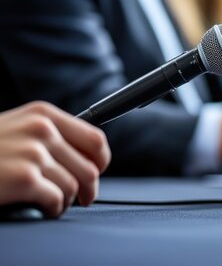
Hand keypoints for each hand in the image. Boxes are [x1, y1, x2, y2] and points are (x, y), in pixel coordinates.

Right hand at [0, 102, 110, 217]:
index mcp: (43, 114)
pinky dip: (53, 209)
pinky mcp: (24, 178)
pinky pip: (57, 200)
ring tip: (54, 203)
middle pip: (90, 168)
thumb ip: (49, 134)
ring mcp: (34, 153)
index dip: (101, 162)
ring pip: (75, 186)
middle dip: (88, 188)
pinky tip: (41, 207)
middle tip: (82, 198)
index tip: (97, 173)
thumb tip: (87, 156)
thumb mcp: (16, 127)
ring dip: (68, 201)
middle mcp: (42, 130)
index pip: (95, 139)